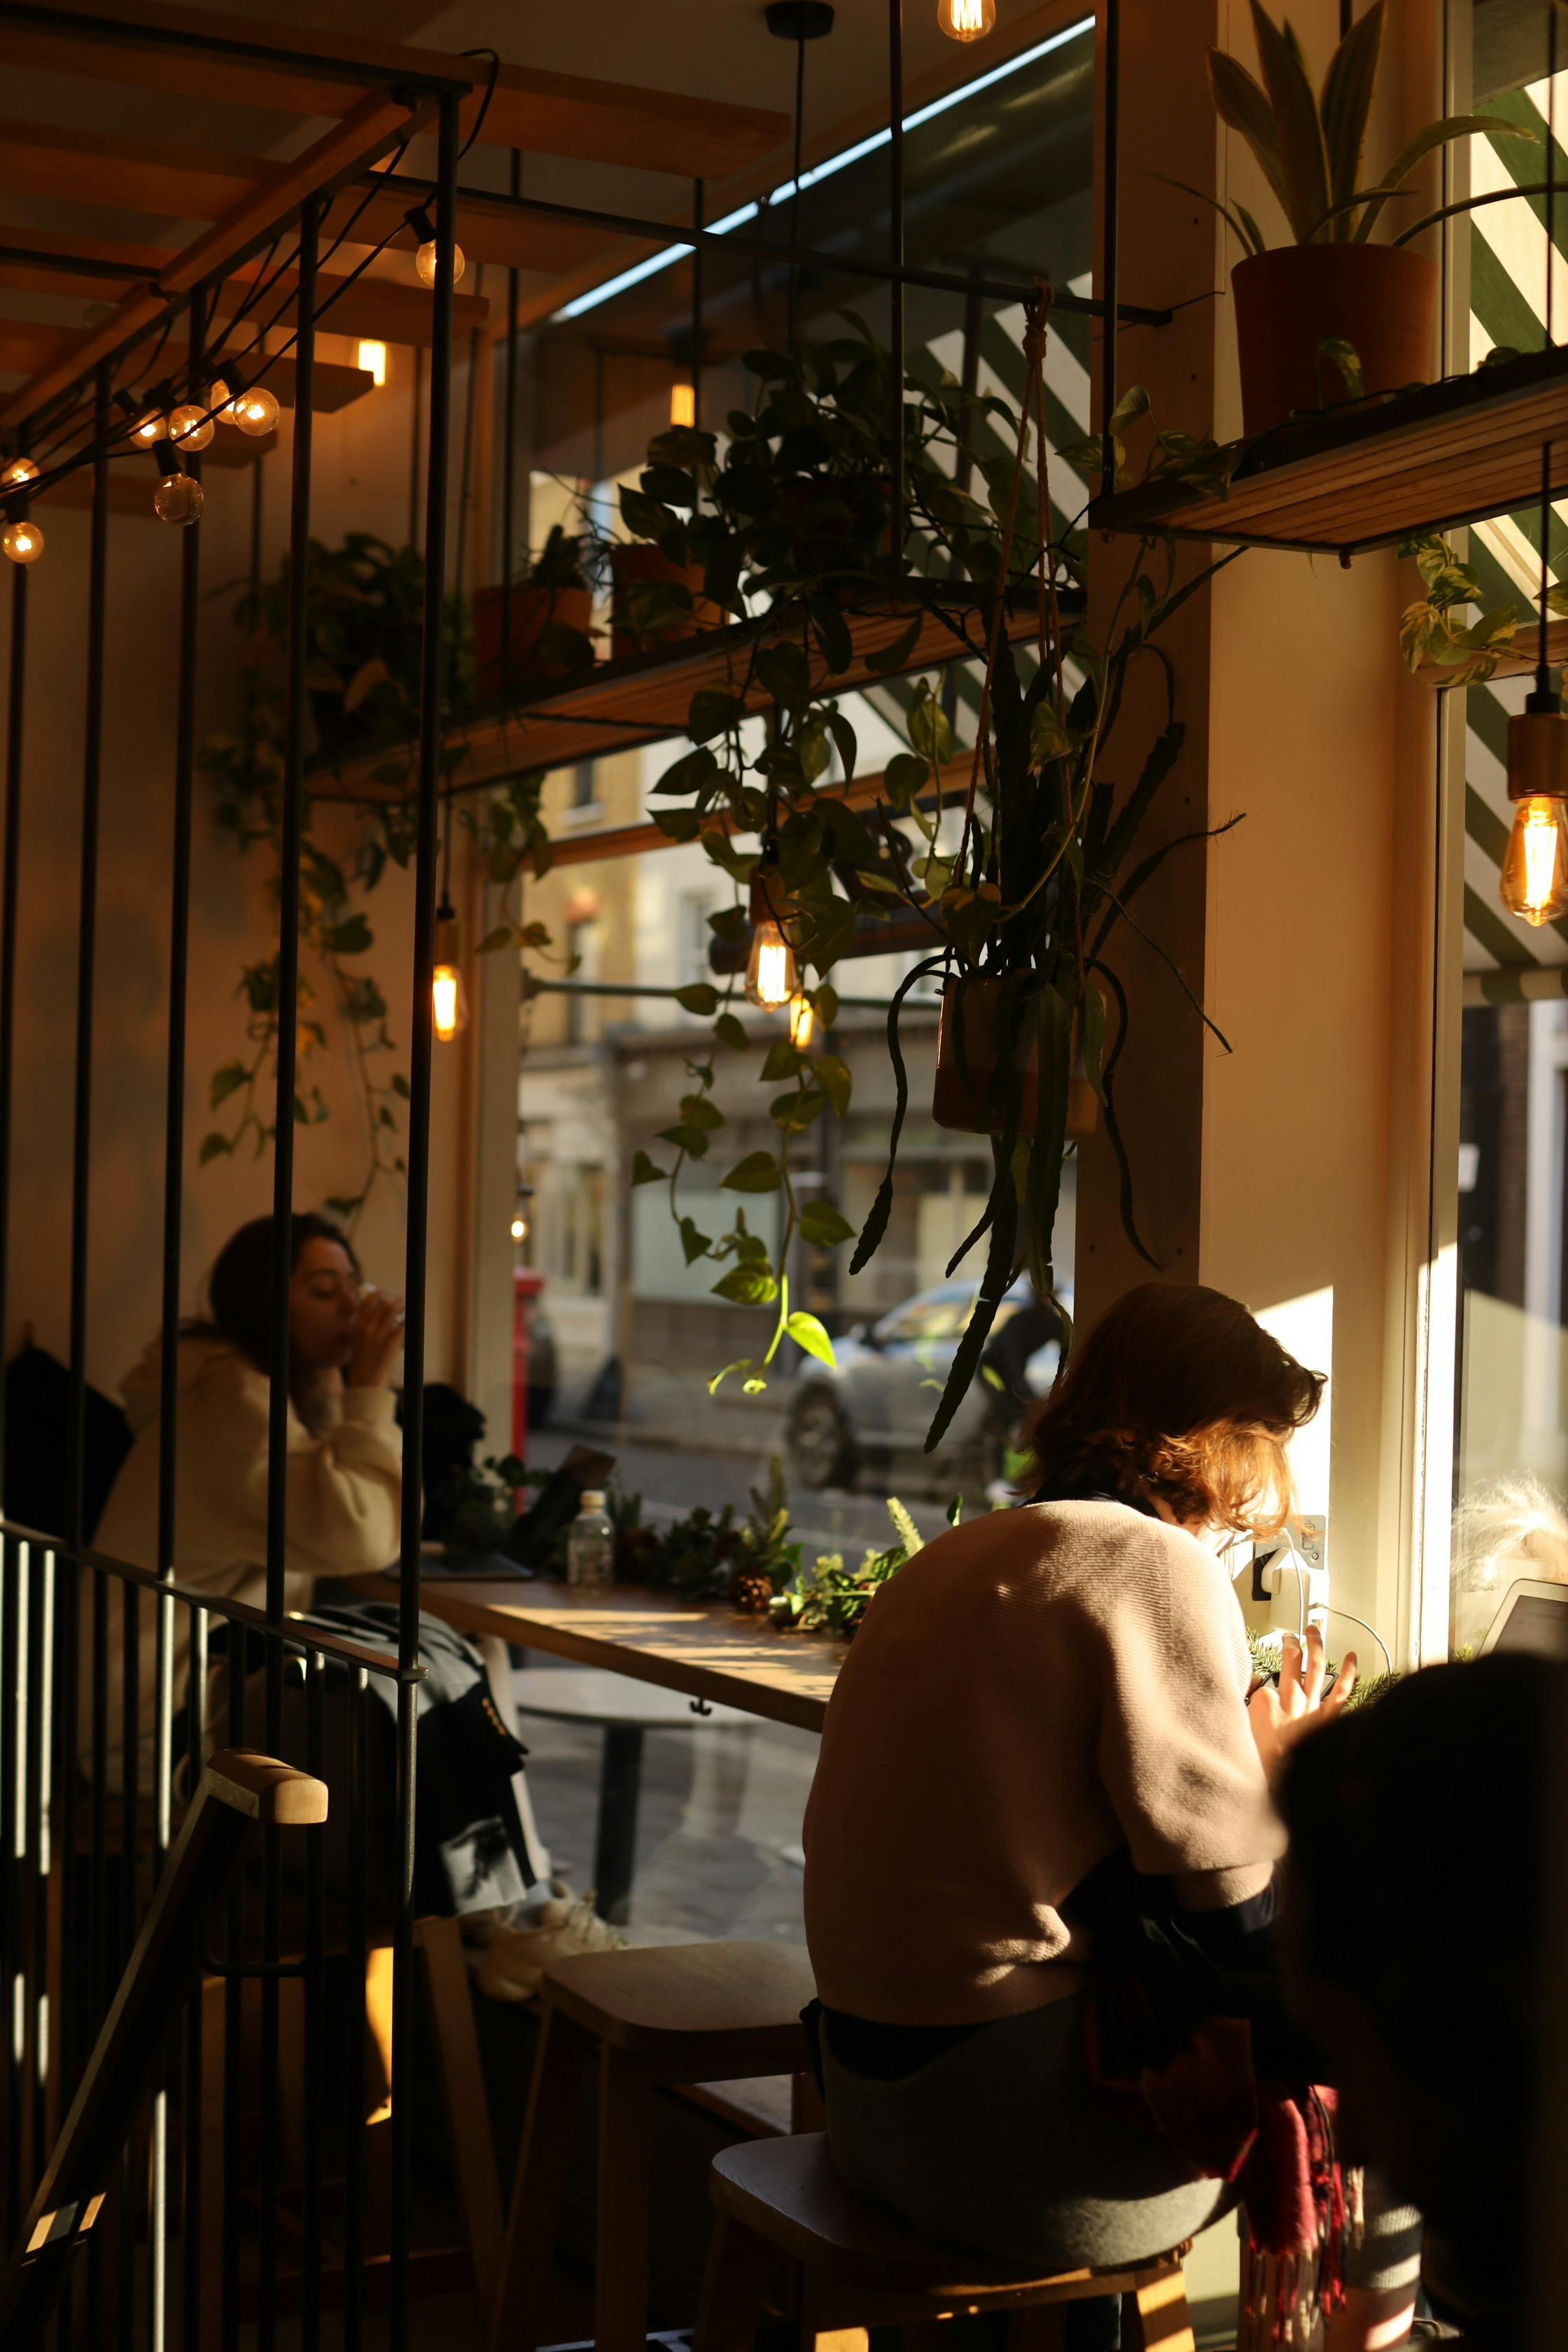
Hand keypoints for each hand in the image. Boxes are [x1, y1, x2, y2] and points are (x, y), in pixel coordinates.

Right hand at [347, 1289, 405, 1389]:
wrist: (365, 1381)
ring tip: (405, 1304)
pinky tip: (409, 1318)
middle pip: (383, 1305)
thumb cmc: (362, 1363)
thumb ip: (362, 1329)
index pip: (366, 1303)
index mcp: (356, 1327)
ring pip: (393, 1311)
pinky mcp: (392, 1341)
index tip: (383, 1293)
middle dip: (392, 1299)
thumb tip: (373, 1317)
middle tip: (398, 1299)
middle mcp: (367, 1327)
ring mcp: (380, 1334)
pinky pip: (402, 1324)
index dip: (376, 1295)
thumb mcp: (356, 1343)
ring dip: (400, 1305)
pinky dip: (407, 1319)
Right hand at [1247, 1625, 1355, 1784]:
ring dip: (1315, 1646)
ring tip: (1315, 1631)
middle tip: (1291, 1634)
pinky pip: (1341, 1692)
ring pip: (1315, 1668)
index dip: (1259, 1691)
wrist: (1286, 1785)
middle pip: (1292, 1661)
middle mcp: (1291, 1701)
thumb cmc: (1263, 1762)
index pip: (1262, 1685)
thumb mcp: (1240, 1732)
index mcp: (1266, 1703)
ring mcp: (1312, 1708)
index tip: (1259, 1699)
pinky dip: (1348, 1673)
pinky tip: (1351, 1658)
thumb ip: (1245, 1706)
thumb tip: (1251, 1689)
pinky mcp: (1328, 1719)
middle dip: (1292, 1642)